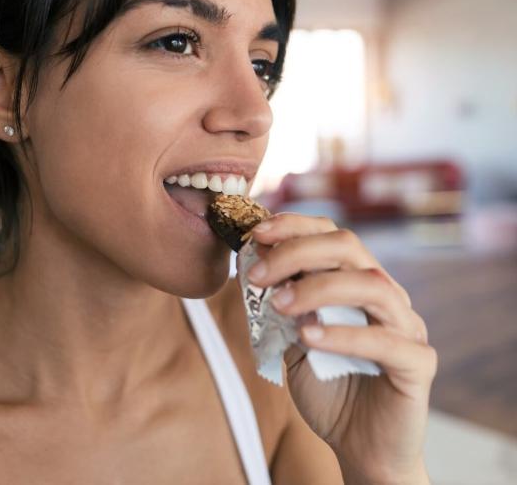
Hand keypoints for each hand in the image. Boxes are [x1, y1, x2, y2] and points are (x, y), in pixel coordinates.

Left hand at [246, 213, 436, 483]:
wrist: (359, 443)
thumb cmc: (328, 387)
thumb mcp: (293, 340)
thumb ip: (282, 306)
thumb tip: (252, 265)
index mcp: (357, 283)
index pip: (331, 236)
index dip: (293, 226)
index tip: (255, 234)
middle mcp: (385, 295)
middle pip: (349, 248)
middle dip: (297, 252)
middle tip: (258, 275)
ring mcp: (405, 326)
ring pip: (371, 285)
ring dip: (318, 288)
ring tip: (280, 305)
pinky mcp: (417, 363)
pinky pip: (386, 341)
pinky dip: (344, 335)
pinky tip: (308, 337)